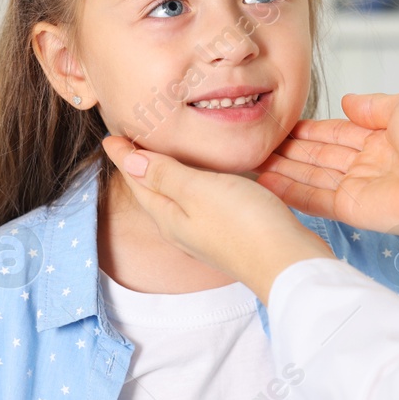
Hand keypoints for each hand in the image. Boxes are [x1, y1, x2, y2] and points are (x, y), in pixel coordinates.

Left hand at [100, 136, 334, 302]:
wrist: (287, 264)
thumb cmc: (245, 225)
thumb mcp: (198, 191)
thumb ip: (164, 176)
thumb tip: (128, 161)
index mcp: (168, 216)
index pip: (137, 180)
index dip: (123, 155)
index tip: (111, 136)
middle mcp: (181, 227)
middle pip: (151, 191)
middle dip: (138, 166)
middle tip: (128, 141)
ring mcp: (204, 233)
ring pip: (174, 198)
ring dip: (163, 175)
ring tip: (159, 153)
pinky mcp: (227, 233)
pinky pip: (197, 203)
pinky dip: (190, 184)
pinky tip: (202, 178)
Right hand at [254, 92, 398, 253]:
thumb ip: (373, 106)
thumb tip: (349, 102)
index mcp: (384, 138)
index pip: (337, 132)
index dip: (309, 128)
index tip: (282, 124)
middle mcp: (371, 164)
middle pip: (320, 155)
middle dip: (290, 150)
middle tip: (258, 143)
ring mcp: (362, 188)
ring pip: (313, 176)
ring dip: (285, 170)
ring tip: (253, 161)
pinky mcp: (355, 210)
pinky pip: (316, 199)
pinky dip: (291, 191)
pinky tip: (268, 182)